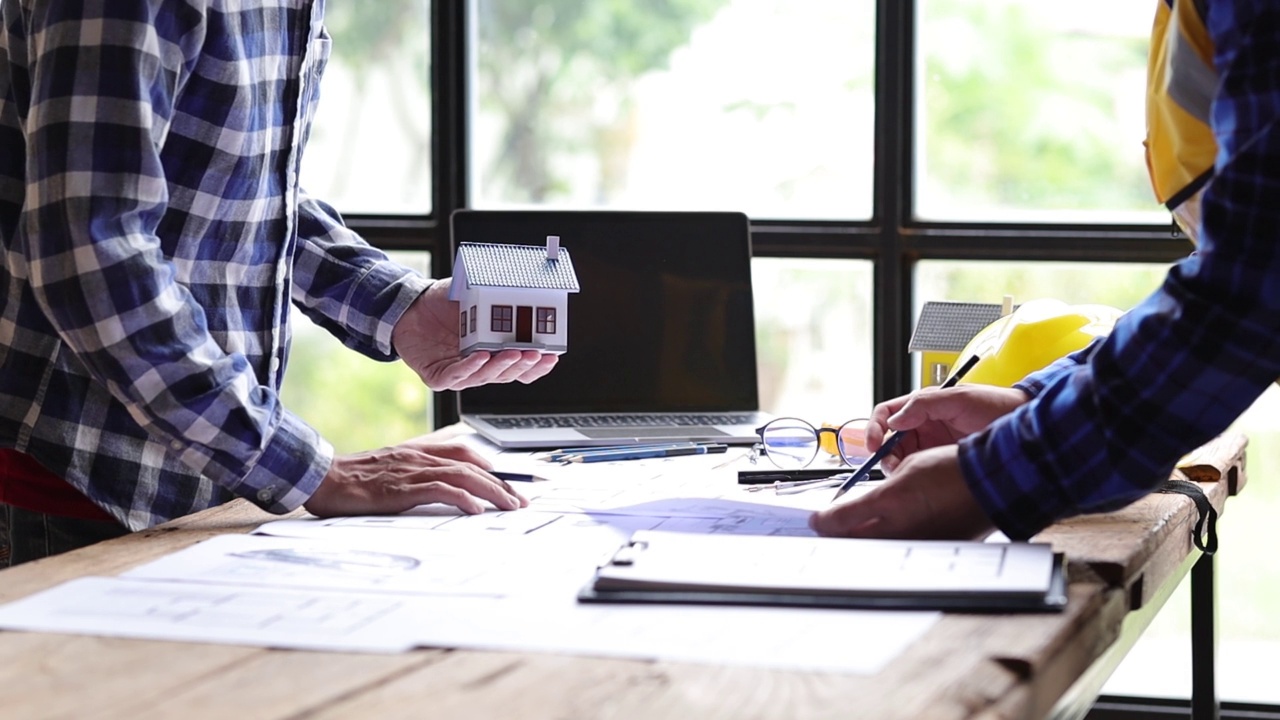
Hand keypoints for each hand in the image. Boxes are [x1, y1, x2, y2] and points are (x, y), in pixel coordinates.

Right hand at [303, 439, 528, 516]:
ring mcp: (409, 471)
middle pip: (469, 465)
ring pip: (461, 475)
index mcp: (414, 452)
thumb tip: (439, 492)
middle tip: (520, 501)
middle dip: (500, 484)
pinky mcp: (399, 489)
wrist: (317, 478)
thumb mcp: (386, 473)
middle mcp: (417, 457)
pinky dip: (461, 497)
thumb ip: (411, 477)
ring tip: (510, 506)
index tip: (508, 481)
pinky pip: (438, 489)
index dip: (488, 465)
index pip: (461, 452)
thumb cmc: (348, 480)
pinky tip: (475, 509)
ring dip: (491, 491)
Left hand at [392, 279, 558, 389]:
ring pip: (485, 377)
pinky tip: (481, 356)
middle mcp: (479, 366)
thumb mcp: (476, 294)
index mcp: (493, 351)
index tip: (553, 354)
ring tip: (513, 353)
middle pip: (507, 374)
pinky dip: (470, 368)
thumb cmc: (444, 302)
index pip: (521, 365)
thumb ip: (497, 292)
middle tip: (535, 354)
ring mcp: (459, 373)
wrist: (409, 306)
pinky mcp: (438, 377)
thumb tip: (523, 278)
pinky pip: (457, 377)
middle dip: (524, 365)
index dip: (538, 364)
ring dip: (501, 366)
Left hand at [810, 445, 993, 538]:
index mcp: (891, 506)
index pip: (841, 523)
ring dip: (862, 539)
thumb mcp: (903, 476)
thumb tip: (838, 517)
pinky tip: (884, 533)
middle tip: (827, 528)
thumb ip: (869, 501)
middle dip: (838, 535)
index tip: (814, 522)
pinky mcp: (933, 547)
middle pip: (855, 540)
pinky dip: (887, 542)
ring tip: (851, 531)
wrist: (992, 481)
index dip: (823, 523)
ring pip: (877, 546)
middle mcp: (901, 530)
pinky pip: (900, 547)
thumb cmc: (951, 472)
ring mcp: (918, 542)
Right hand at [866, 384, 1029, 471]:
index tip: (872, 444)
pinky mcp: (941, 460)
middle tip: (891, 466)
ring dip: (896, 465)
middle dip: (883, 452)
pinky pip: (917, 468)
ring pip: (899, 456)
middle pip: (888, 439)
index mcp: (923, 405)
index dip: (874, 428)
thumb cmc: (997, 405)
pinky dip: (911, 474)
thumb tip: (895, 420)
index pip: (886, 414)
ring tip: (905, 473)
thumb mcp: (959, 399)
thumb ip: (924, 405)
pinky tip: (919, 477)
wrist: (1024, 426)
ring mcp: (932, 443)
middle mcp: (923, 424)